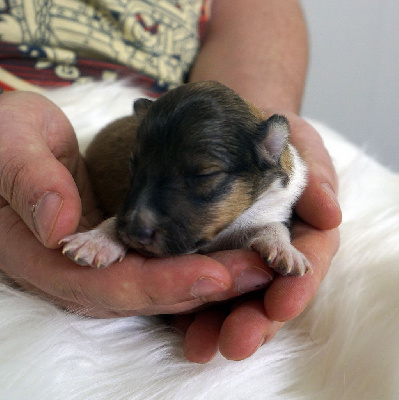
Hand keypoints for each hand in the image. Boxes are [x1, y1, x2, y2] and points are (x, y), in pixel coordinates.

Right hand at [0, 91, 274, 317]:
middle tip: (260, 272)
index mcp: (43, 258)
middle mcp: (75, 272)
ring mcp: (97, 261)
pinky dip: (197, 257)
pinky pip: (160, 259)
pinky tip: (233, 248)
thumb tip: (59, 224)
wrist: (5, 141)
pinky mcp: (116, 246)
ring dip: (211, 275)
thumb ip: (29, 183)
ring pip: (160, 279)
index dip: (164, 283)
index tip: (215, 273)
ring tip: (259, 265)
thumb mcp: (5, 148)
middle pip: (147, 290)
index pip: (112, 284)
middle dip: (205, 284)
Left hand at [179, 113, 340, 362]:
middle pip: (267, 292)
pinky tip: (178, 324)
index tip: (281, 303)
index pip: (305, 263)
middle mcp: (267, 249)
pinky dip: (190, 307)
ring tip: (201, 345)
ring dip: (219, 324)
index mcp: (298, 228)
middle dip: (254, 319)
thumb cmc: (269, 136)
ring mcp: (235, 255)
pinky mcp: (205, 255)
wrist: (228, 129)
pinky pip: (199, 284)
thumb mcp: (299, 144)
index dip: (297, 286)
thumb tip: (330, 212)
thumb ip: (316, 175)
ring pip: (233, 297)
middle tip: (235, 341)